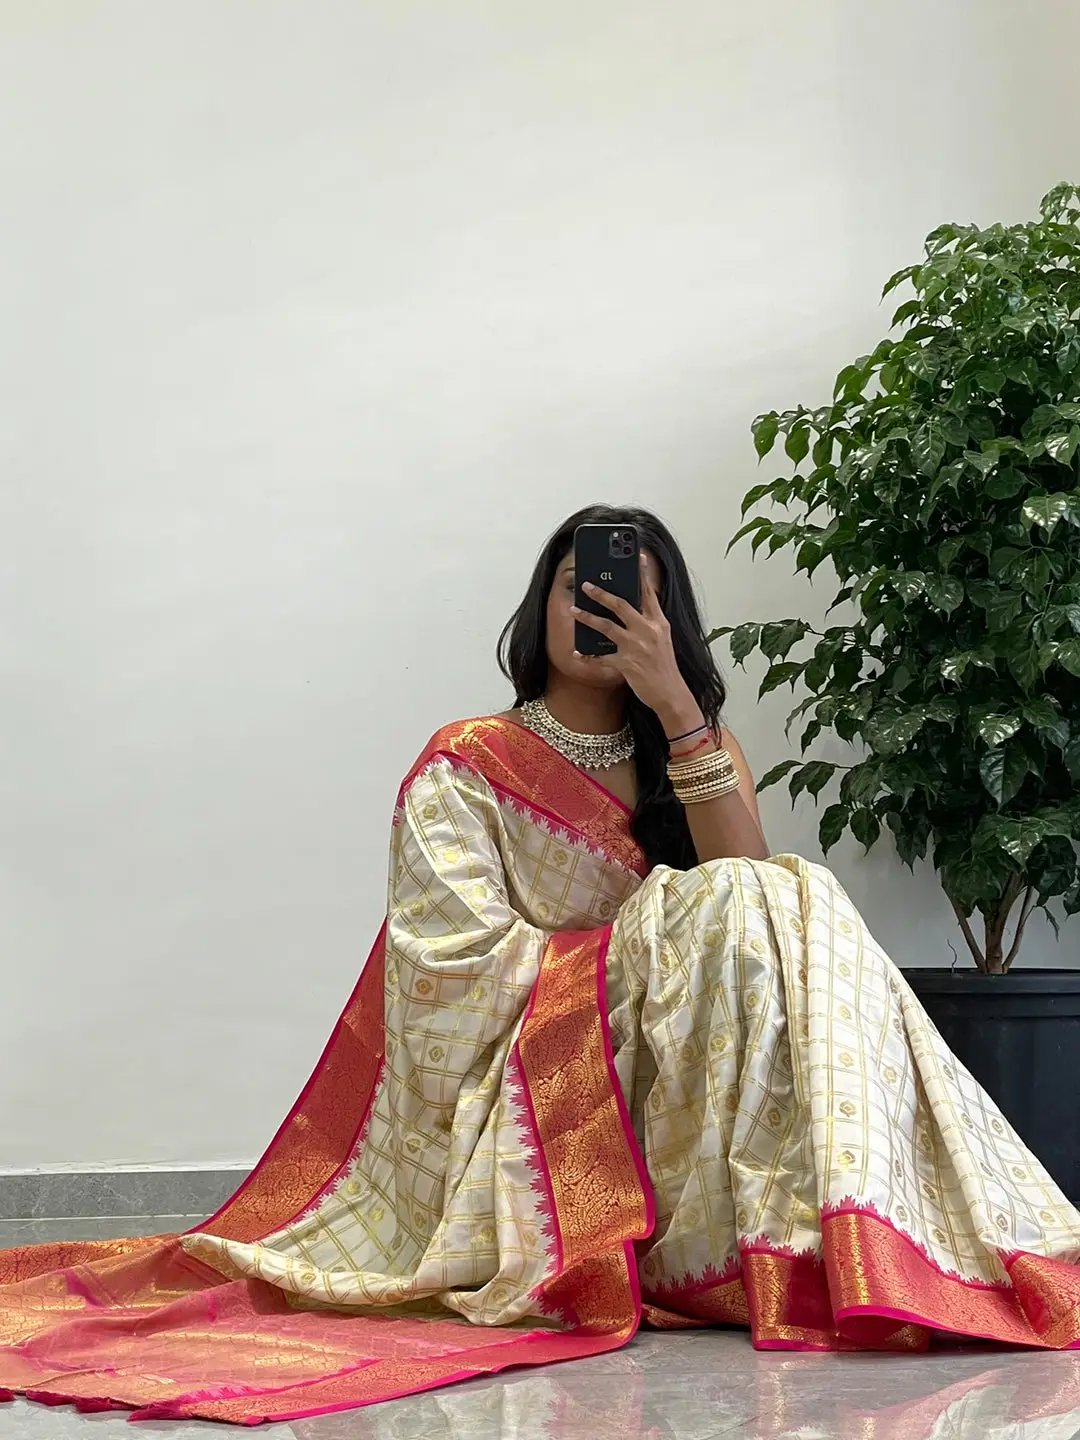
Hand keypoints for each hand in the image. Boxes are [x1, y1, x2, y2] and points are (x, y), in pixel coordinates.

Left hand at [572, 557, 701, 729]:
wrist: (671, 694)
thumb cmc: (665, 667)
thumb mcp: (663, 640)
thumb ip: (649, 624)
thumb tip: (631, 610)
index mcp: (659, 623)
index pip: (649, 593)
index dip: (642, 574)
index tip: (637, 557)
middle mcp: (648, 631)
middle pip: (621, 605)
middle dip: (601, 593)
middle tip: (586, 585)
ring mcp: (636, 646)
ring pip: (606, 626)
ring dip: (587, 617)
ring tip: (573, 610)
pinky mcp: (625, 663)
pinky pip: (600, 656)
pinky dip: (587, 654)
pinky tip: (577, 652)